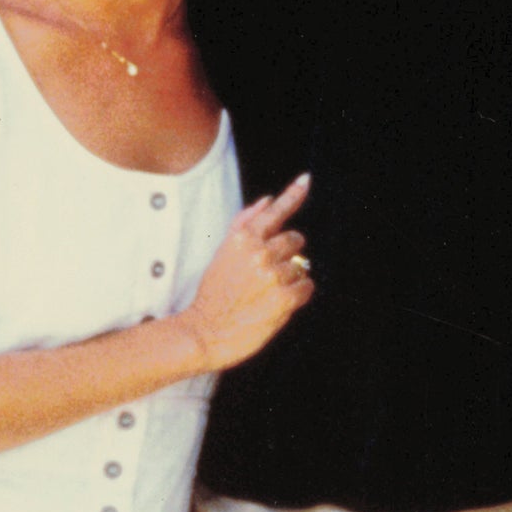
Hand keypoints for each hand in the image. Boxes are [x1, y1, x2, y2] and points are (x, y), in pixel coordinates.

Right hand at [183, 176, 312, 372]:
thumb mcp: (222, 253)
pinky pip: (307, 287)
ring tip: (266, 293)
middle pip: (295, 240)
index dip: (293, 194)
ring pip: (302, 266)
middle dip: (287, 255)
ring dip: (290, 279)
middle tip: (268, 274)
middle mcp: (259, 252)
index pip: (275, 212)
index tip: (307, 179)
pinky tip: (278, 303)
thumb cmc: (213, 294)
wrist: (204, 332)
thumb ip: (244, 224)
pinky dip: (298, 295)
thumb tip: (268, 200)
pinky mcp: (284, 298)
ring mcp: (273, 275)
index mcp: (242, 239)